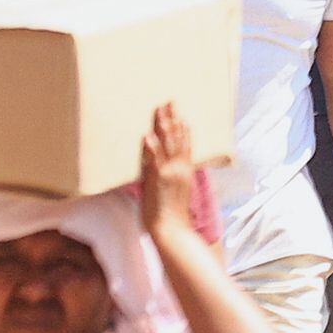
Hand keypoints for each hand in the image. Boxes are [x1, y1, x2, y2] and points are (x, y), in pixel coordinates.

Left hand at [135, 102, 197, 241]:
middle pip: (177, 138)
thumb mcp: (176, 193)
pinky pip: (154, 161)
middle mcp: (179, 168)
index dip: (182, 128)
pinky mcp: (158, 180)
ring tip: (159, 110)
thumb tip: (165, 170)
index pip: (185, 144)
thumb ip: (172, 178)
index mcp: (185, 171)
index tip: (180, 114)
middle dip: (173, 119)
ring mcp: (169, 173)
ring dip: (163, 126)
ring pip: (167, 144)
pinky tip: (147, 135)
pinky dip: (152, 148)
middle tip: (169, 101)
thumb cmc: (172, 216)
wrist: (172, 231)